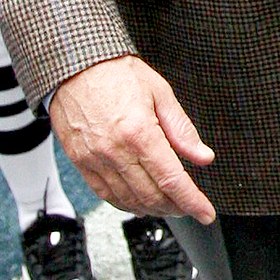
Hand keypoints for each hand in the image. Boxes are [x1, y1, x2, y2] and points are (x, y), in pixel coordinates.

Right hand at [48, 55, 215, 222]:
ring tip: (169, 206)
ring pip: (128, 200)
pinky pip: (104, 195)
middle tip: (190, 207)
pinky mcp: (80, 163)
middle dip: (175, 207)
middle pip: (151, 195)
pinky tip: (139, 202)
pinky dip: (125, 204)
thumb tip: (203, 156)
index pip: (171, 179)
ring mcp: (94, 160)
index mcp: (139, 133)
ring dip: (152, 209)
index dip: (191, 201)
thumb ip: (182, 129)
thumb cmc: (117, 74)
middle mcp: (115, 152)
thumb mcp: (160, 93)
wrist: (74, 67)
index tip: (205, 213)